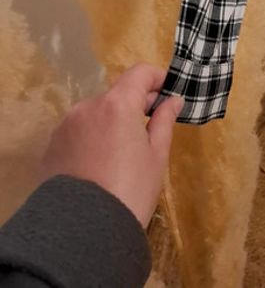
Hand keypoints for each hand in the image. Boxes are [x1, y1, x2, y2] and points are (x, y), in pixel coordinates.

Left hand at [38, 62, 184, 228]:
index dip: (156, 78)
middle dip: (134, 104)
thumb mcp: (156, 156)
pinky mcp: (52, 146)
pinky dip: (91, 138)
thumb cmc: (130, 190)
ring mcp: (66, 126)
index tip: (167, 92)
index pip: (139, 73)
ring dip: (111, 122)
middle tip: (149, 127)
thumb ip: (164, 121)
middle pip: (116, 94)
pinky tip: (98, 164)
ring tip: (121, 152)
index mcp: (117, 104)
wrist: (83, 232)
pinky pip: (78, 132)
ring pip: (96, 114)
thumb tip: (172, 100)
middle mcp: (88, 107)